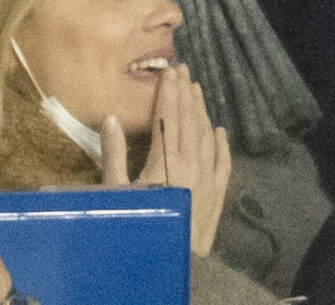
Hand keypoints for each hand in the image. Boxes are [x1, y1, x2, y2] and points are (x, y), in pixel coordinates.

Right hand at [101, 64, 230, 256]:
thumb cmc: (139, 227)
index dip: (168, 93)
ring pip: (207, 135)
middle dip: (185, 93)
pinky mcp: (218, 193)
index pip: (167, 117)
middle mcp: (191, 163)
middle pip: (189, 120)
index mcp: (165, 161)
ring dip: (202, 110)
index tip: (168, 72)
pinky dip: (222, 143)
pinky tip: (221, 130)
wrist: (174, 265)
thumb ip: (113, 155)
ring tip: (198, 89)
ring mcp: (208, 178)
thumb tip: (110, 119)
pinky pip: (223, 161)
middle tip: (184, 69)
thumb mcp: (117, 193)